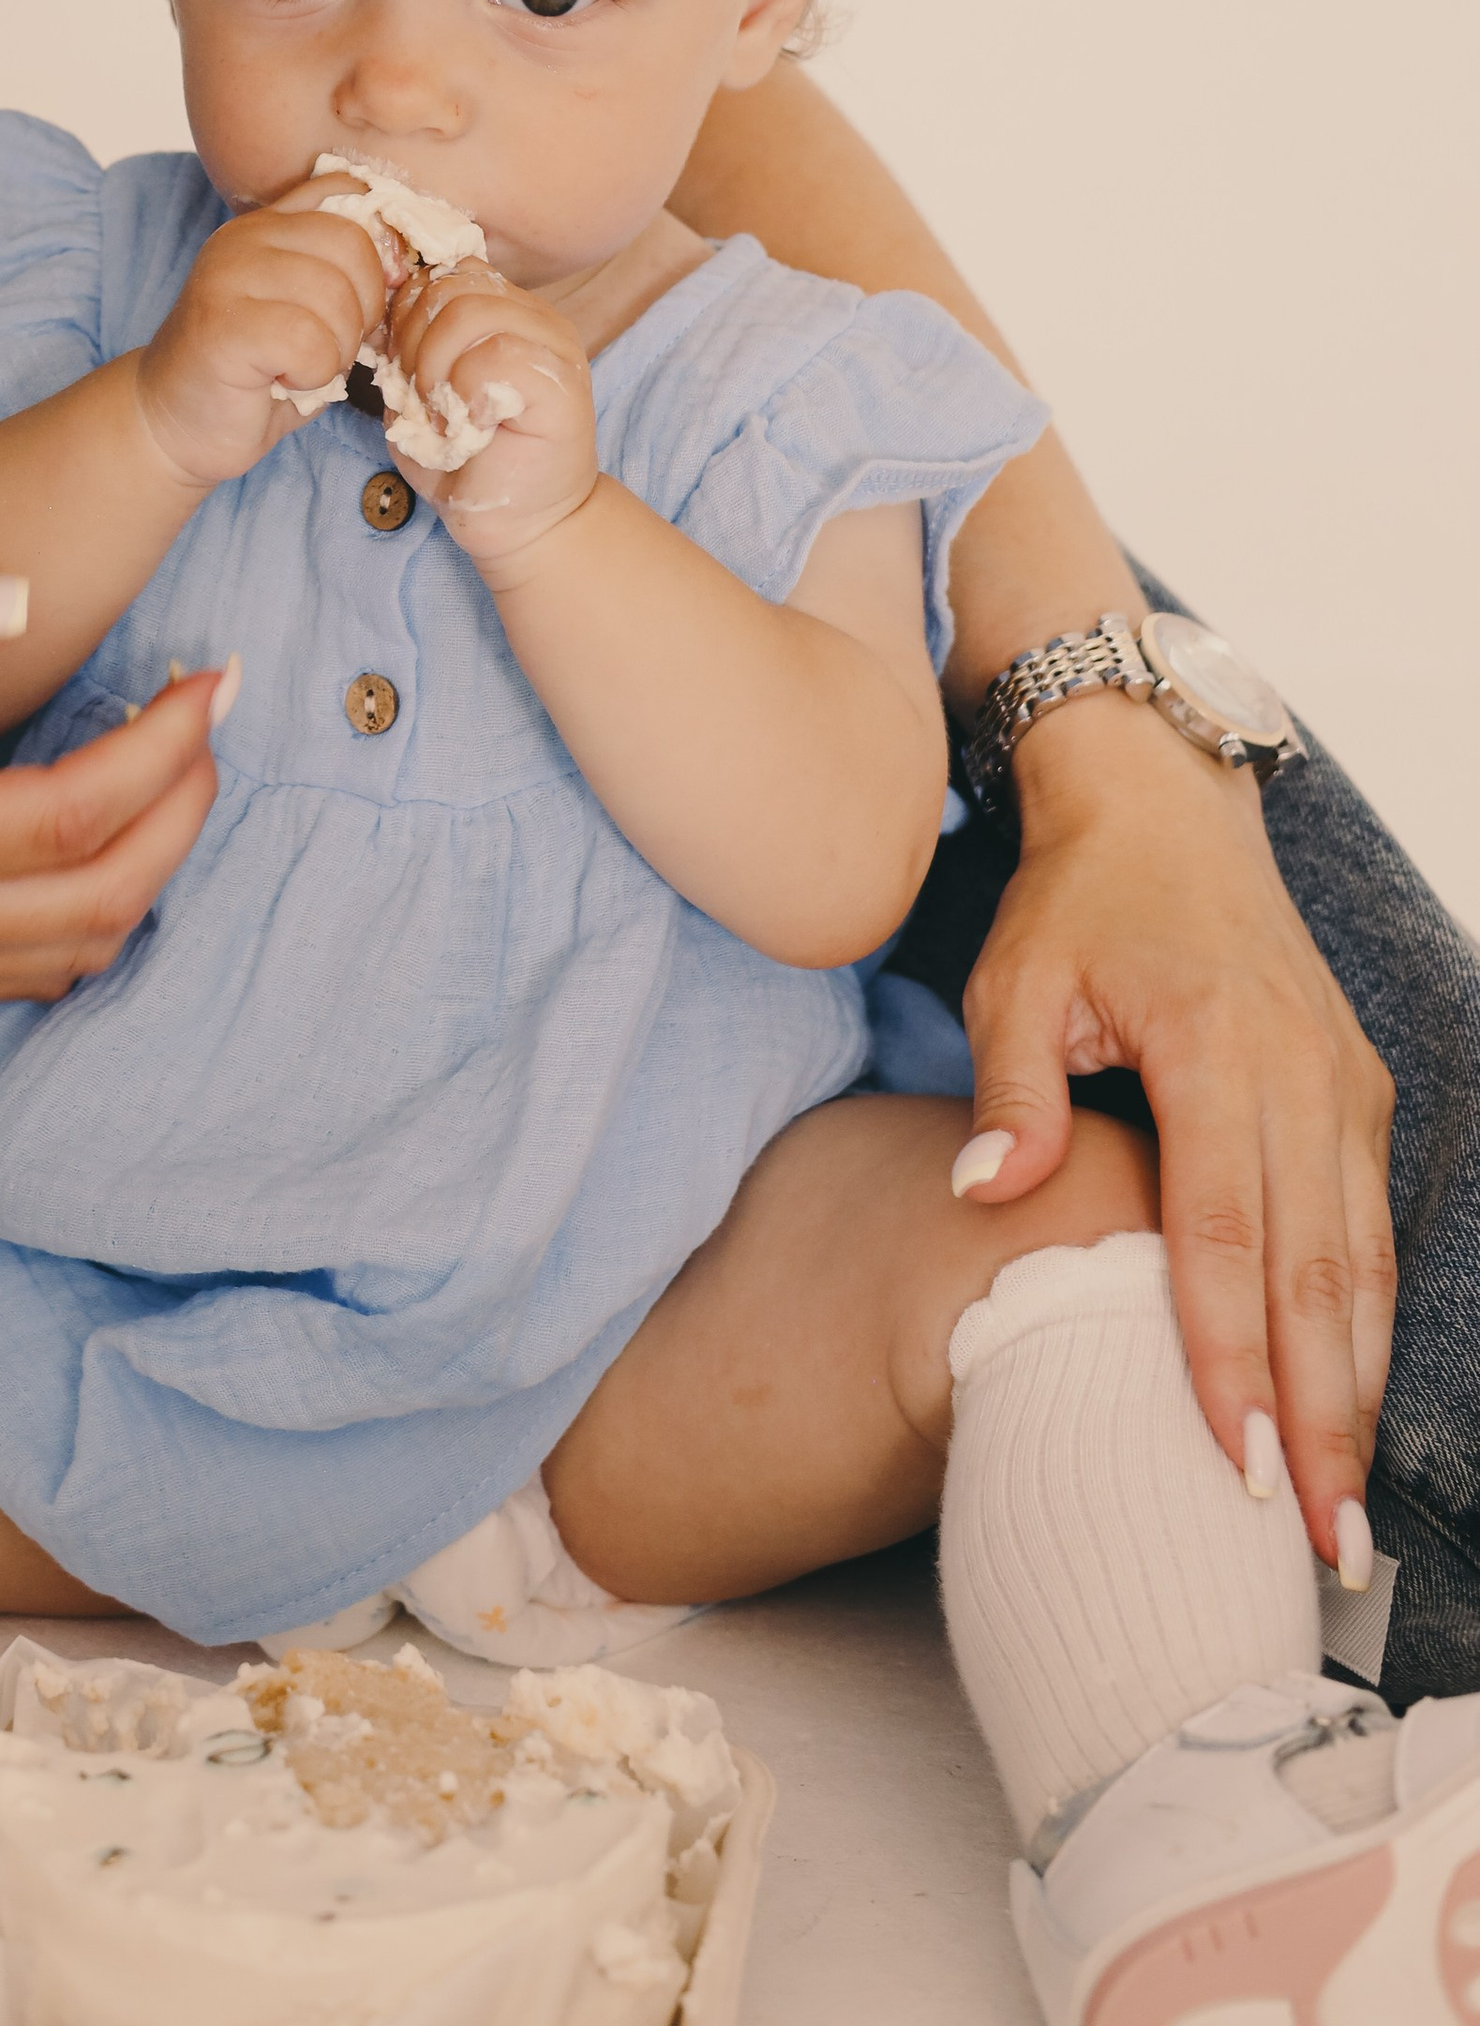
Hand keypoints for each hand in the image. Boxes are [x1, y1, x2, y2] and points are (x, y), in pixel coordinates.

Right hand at [0, 579, 220, 999]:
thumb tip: (15, 599)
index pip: (66, 819)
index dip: (160, 750)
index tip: (210, 677)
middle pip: (98, 903)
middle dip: (183, 810)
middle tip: (210, 712)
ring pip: (74, 953)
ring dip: (150, 864)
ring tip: (173, 759)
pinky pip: (27, 971)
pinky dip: (96, 907)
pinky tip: (106, 823)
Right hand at [134, 181, 389, 488]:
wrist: (171, 426)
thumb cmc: (251, 375)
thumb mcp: (304, 311)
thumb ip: (343, 276)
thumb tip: (401, 265)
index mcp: (267, 224)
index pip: (349, 191)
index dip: (380, 245)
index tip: (372, 297)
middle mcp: (243, 238)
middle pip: (352, 246)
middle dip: (363, 310)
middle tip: (329, 347)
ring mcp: (226, 277)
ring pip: (335, 297)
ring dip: (336, 350)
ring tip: (300, 367)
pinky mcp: (221, 326)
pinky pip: (308, 342)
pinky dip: (312, 375)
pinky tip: (282, 380)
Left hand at [388, 261, 599, 572]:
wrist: (521, 528)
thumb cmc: (468, 465)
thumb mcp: (418, 395)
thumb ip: (403, 349)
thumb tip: (374, 316)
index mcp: (504, 310)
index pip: (443, 271)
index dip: (406, 314)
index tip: (402, 370)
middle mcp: (535, 317)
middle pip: (449, 285)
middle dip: (412, 342)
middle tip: (418, 398)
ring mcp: (555, 345)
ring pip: (469, 312)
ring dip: (434, 367)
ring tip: (441, 414)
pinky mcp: (563, 384)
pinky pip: (495, 356)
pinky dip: (464, 392)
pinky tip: (468, 425)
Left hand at [953, 689, 1395, 1568]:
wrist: (1165, 805)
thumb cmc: (1076, 898)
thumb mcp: (1014, 976)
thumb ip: (1009, 1091)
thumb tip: (984, 1196)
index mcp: (1217, 1049)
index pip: (1225, 1237)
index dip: (1229, 1359)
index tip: (1235, 1467)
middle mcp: (1301, 1076)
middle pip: (1318, 1278)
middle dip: (1322, 1422)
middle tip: (1321, 1548)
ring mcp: (1341, 1085)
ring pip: (1363, 1267)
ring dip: (1358, 1394)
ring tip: (1348, 1517)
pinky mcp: (1355, 1090)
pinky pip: (1369, 1229)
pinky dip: (1366, 1327)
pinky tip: (1351, 1406)